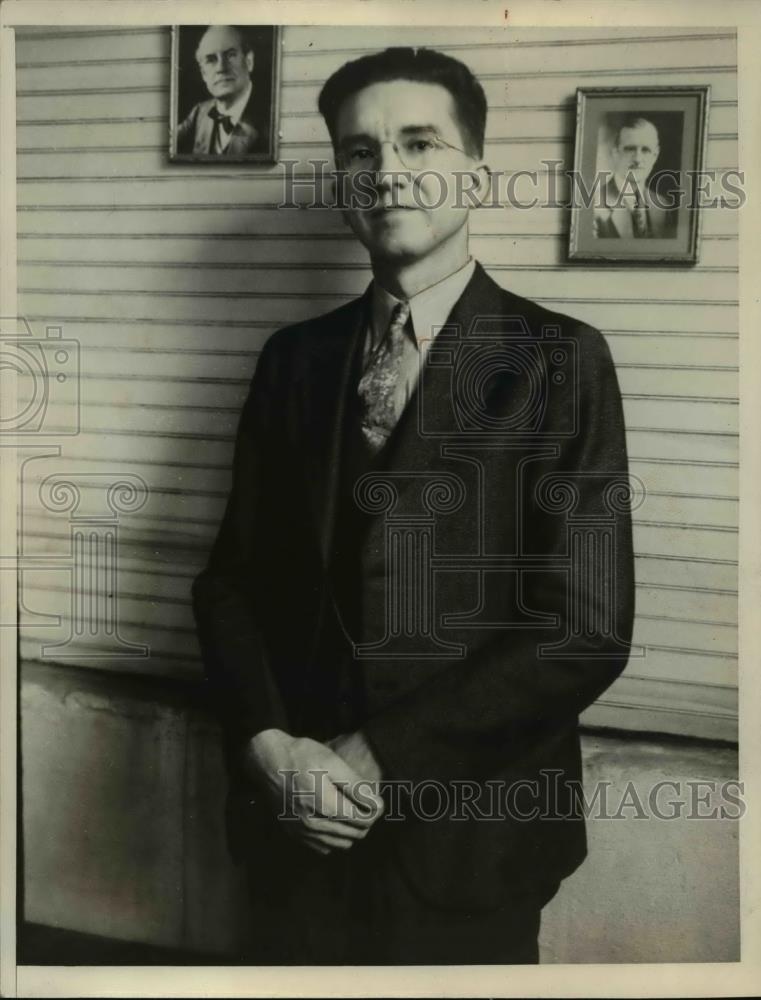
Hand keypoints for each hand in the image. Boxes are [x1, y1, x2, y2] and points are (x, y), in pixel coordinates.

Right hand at [243, 729, 382, 855]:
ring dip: (350, 830)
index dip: (375, 810)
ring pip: (339, 844)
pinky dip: (333, 837)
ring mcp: (302, 832)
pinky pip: (322, 846)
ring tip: (350, 809)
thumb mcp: (332, 762)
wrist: (268, 761)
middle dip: (364, 821)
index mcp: (326, 807)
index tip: (376, 799)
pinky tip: (332, 818)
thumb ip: (356, 786)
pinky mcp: (294, 833)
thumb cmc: (302, 756)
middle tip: (363, 802)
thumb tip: (378, 806)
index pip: (363, 821)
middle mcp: (313, 826)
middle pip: (354, 835)